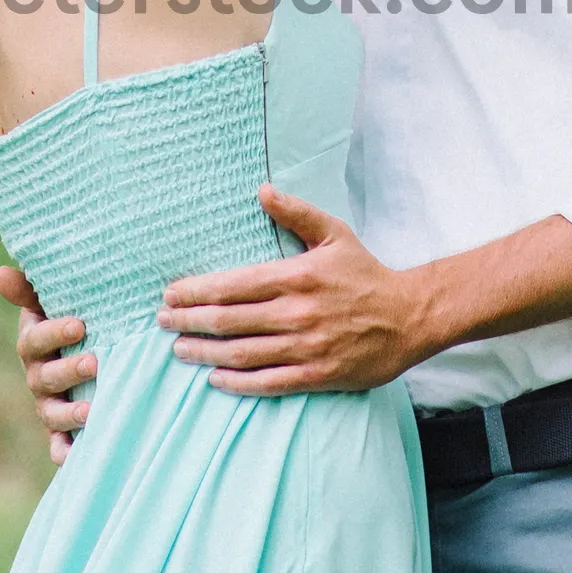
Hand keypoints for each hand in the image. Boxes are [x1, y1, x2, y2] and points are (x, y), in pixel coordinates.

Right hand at [0, 266, 95, 467]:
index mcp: (33, 344)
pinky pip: (58, 446)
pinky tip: (76, 458)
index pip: (35, 340)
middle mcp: (37, 376)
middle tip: (95, 363)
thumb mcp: (51, 302)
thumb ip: (29, 290)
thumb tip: (0, 273)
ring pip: (52, 413)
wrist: (86, 350)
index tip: (80, 326)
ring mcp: (47, 405)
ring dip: (69, 413)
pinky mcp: (61, 431)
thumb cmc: (72, 318)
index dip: (54, 333)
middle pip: (45, 378)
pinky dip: (63, 454)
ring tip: (92, 409)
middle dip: (68, 371)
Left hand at [156, 185, 427, 394]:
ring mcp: (306, 348)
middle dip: (190, 321)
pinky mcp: (316, 376)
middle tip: (163, 321)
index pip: (234, 286)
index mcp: (296, 276)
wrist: (408, 317)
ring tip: (179, 348)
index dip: (197, 291)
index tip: (171, 293)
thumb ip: (295, 213)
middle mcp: (296, 313)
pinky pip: (268, 382)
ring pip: (242, 353)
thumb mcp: (334, 234)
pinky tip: (215, 379)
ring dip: (205, 352)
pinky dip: (237, 383)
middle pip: (229, 321)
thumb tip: (262, 190)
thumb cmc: (366, 273)